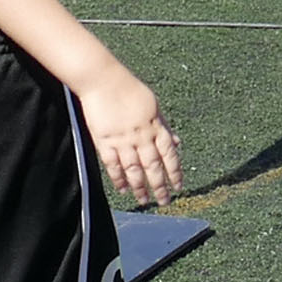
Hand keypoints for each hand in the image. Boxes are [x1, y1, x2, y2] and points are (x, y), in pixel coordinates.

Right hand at [81, 65, 182, 206]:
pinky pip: (112, 164)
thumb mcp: (153, 105)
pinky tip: (122, 189)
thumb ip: (164, 126)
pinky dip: (118, 178)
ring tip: (144, 200)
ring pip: (134, 169)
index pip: (169, 154)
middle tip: (164, 201)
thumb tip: (177, 143)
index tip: (179, 186)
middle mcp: (141, 136)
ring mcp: (122, 140)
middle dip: (160, 186)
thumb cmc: (128, 89)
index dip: (175, 172)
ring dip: (140, 187)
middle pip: (153, 166)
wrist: (102, 80)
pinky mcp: (104, 140)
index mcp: (155, 126)